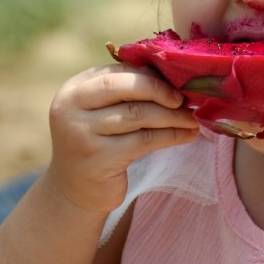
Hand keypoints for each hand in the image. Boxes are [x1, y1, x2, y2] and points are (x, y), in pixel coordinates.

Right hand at [46, 64, 198, 213]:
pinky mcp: (99, 160)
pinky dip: (170, 135)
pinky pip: (144, 140)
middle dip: (160, 90)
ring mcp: (82, 134)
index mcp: (73, 90)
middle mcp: (70, 109)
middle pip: (125, 87)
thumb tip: (168, 73)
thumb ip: (124, 91)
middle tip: (184, 98)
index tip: (175, 81)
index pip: (116, 72)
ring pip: (138, 114)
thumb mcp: (101, 112)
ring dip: (172, 115)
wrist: (75, 191)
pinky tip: (187, 135)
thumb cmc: (97, 144)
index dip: (149, 75)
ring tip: (192, 118)